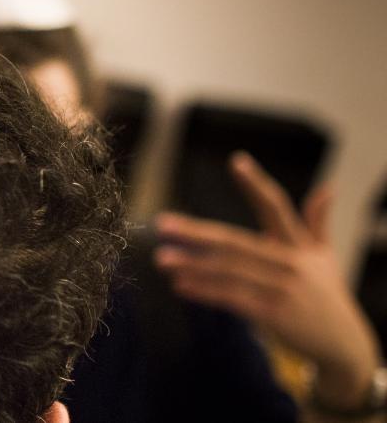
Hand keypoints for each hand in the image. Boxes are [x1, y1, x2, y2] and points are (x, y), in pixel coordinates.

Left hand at [154, 151, 380, 408]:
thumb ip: (318, 222)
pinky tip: (180, 285)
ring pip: (229, 271)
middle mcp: (291, 262)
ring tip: (162, 258)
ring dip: (192, 265)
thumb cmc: (327, 296)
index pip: (276, 206)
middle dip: (197, 232)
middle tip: (163, 224)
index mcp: (298, 244)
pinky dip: (205, 291)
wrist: (344, 346)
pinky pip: (233, 298)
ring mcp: (283, 288)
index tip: (236, 161)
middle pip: (236, 241)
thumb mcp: (326, 257)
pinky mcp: (275, 314)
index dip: (256, 184)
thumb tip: (328, 187)